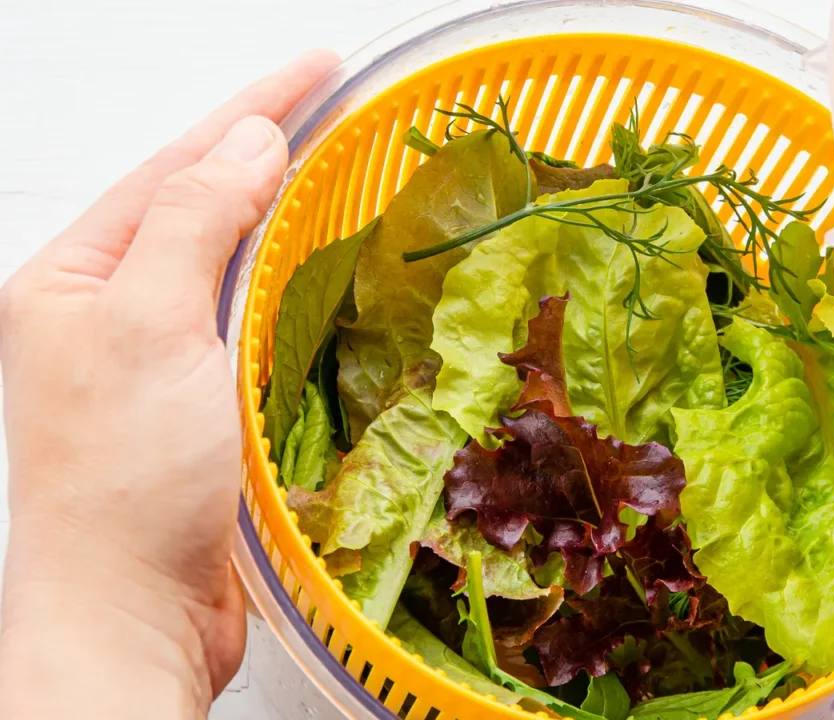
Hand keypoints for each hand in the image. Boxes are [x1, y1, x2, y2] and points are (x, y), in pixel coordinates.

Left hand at [0, 50, 337, 716]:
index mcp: (71, 280)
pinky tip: (318, 263)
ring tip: (328, 159)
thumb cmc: (123, 486)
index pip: (172, 166)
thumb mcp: (150, 330)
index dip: (250, 108)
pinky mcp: (197, 399)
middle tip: (331, 99)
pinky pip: (246, 316)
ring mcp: (151, 355)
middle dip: (262, 145)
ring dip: (278, 208)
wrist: (134, 611)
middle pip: (196, 201)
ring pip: (225, 257)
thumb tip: (246, 143)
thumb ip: (194, 224)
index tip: (314, 67)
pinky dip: (287, 281)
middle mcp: (106, 310)